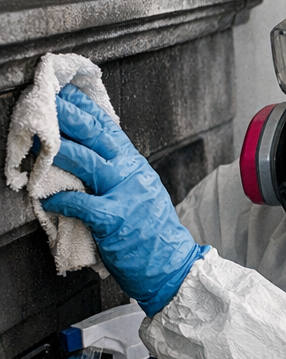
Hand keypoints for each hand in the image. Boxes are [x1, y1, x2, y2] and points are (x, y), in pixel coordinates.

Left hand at [40, 85, 207, 315]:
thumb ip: (118, 175)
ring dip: (61, 151)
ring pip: (88, 163)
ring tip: (40, 144)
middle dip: (71, 118)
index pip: (110, 130)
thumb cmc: (152, 234)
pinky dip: (61, 200)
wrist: (172, 265)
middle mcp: (133, 175)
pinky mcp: (115, 220)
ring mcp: (125, 196)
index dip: (87, 109)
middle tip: (49, 103)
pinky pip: (81, 204)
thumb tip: (87, 158)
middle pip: (99, 137)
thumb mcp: (140, 194)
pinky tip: (48, 198)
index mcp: (137, 167)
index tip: (68, 93)